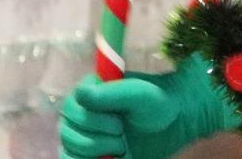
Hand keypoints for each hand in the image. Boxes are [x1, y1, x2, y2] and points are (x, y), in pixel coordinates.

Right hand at [59, 59, 231, 158]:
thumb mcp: (141, 96)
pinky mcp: (83, 152)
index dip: (93, 119)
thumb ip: (114, 93)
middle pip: (68, 131)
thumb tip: (81, 94)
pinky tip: (108, 158)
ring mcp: (80, 132)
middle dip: (100, 137)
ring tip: (122, 145)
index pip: (72, 106)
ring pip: (69, 149)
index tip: (119, 121)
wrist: (173, 124)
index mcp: (90, 90)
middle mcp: (80, 110)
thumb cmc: (159, 104)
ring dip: (98, 151)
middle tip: (123, 132)